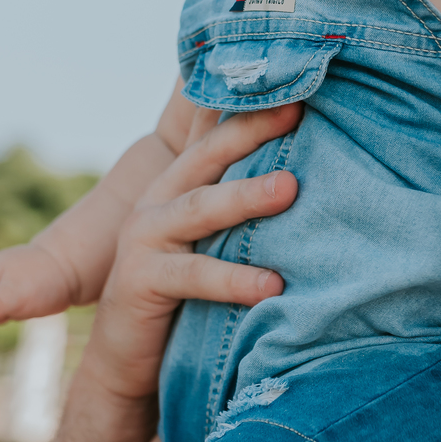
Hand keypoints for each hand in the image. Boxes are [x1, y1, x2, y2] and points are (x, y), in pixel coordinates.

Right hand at [77, 103, 301, 406]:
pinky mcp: (140, 280)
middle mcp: (159, 199)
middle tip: (297, 110)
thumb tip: (312, 174)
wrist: (128, 360)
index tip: (296, 81)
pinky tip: (273, 285)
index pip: (217, 132)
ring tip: (290, 188)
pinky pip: (195, 276)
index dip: (251, 106)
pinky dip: (234, 280)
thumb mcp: (216, 240)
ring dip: (246, 196)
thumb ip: (245, 205)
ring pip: (201, 208)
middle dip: (252, 129)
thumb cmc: (188, 295)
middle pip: (209, 153)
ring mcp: (144, 237)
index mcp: (182, 183)